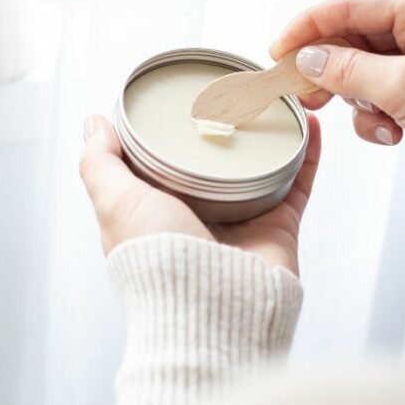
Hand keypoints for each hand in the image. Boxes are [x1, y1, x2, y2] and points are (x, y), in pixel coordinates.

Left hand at [79, 114, 320, 274]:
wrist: (210, 312)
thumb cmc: (156, 261)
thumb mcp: (116, 204)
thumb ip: (100, 164)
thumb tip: (94, 124)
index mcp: (160, 212)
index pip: (165, 164)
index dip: (171, 134)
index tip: (182, 100)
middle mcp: (200, 216)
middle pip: (217, 163)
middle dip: (228, 130)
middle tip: (238, 92)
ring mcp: (242, 221)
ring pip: (261, 169)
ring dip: (270, 136)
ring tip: (276, 101)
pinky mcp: (278, 227)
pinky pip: (297, 183)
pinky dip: (307, 155)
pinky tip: (311, 126)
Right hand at [271, 0, 404, 157]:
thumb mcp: (404, 86)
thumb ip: (348, 69)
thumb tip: (306, 59)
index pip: (353, 6)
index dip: (310, 26)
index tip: (278, 49)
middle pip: (356, 39)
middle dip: (333, 70)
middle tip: (308, 95)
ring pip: (367, 70)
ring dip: (361, 100)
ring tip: (376, 123)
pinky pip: (385, 92)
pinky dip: (379, 114)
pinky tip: (392, 133)